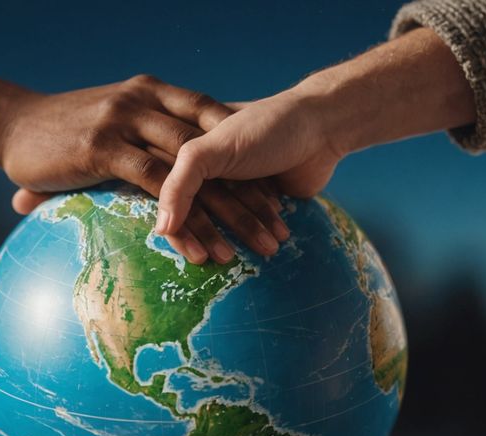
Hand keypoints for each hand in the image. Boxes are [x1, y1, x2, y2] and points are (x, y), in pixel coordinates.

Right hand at [0, 57, 286, 263]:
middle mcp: (148, 101)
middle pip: (217, 156)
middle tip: (279, 233)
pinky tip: (199, 251)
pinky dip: (183, 222)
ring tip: (256, 249)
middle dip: (253, 197)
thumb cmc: (59, 130)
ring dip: (229, 216)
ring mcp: (127, 120)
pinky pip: (157, 189)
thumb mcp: (111, 123)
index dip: (249, 166)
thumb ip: (143, 138)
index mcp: (155, 94)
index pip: (217, 129)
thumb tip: (171, 174)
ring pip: (196, 175)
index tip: (274, 202)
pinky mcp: (105, 146)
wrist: (7, 121)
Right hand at [153, 89, 343, 235]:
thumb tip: (162, 229)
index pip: (171, 198)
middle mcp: (210, 166)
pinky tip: (279, 236)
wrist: (323, 125)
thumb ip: (179, 186)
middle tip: (227, 259)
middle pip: (201, 211)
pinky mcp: (264, 192)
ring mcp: (238, 180)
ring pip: (231, 217)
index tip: (196, 254)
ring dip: (248, 234)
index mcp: (189, 151)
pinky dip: (265, 228)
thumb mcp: (211, 150)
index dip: (181, 228)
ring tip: (268, 248)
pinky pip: (257, 218)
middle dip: (215, 237)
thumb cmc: (265, 129)